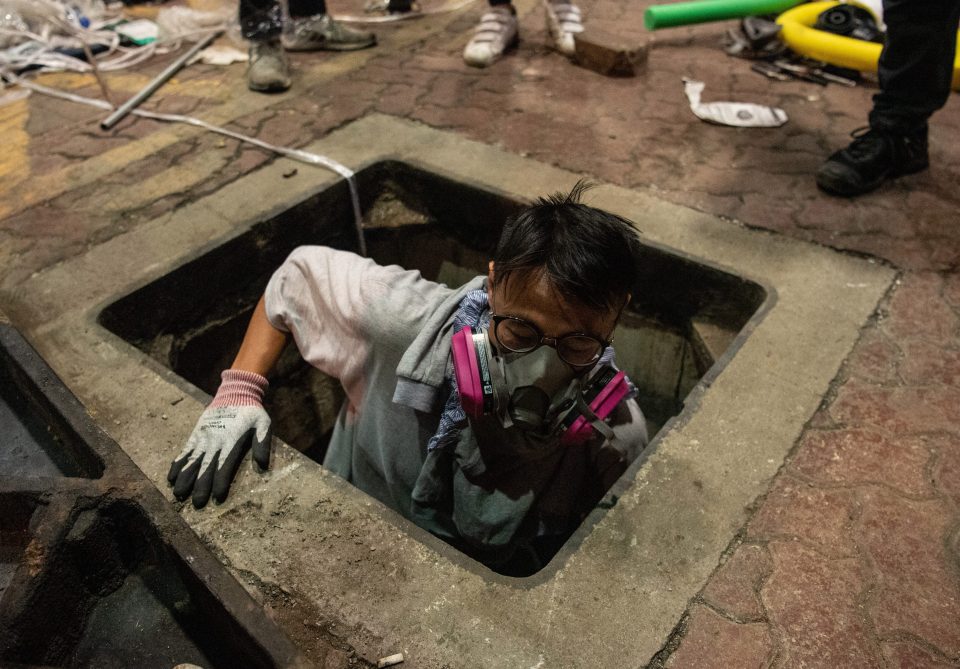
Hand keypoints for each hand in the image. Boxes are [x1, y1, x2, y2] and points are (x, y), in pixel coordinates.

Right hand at [167, 370, 270, 507]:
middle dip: (200, 486)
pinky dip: (177, 464)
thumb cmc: (251, 412)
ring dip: (185, 478)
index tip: (217, 497)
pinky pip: (185, 451)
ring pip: (192, 461)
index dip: (221, 482)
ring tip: (178, 494)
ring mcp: (203, 438)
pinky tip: (171, 478)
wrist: (234, 392)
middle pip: (206, 467)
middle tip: (196, 503)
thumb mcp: (263, 424)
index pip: (225, 465)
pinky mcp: (195, 435)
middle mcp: (215, 441)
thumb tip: (263, 465)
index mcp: (232, 441)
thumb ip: (262, 444)